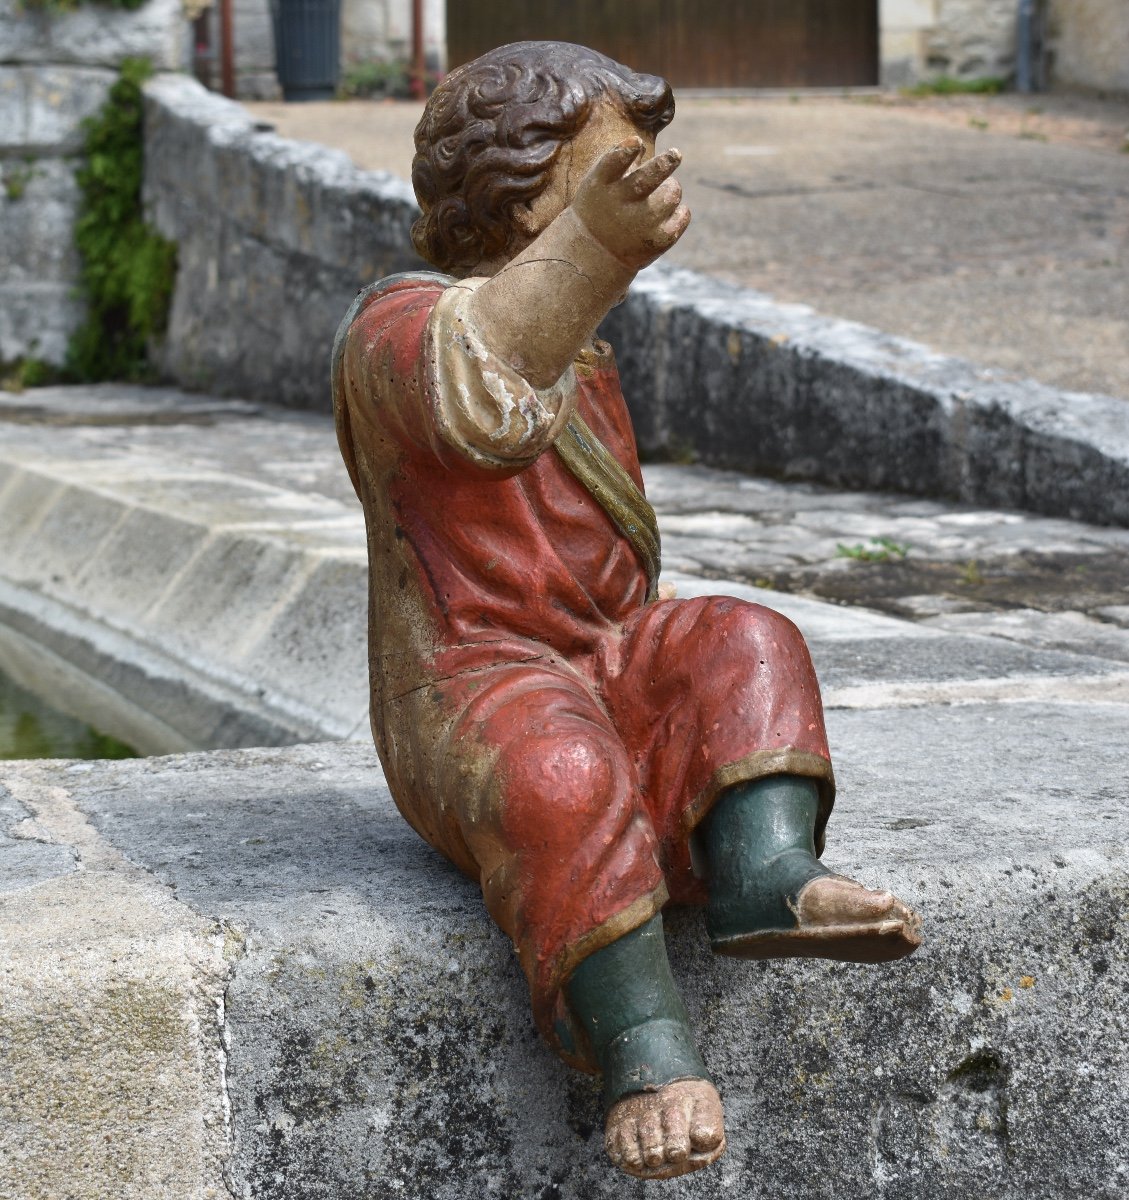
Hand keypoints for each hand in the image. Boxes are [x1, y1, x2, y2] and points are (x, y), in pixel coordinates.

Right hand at [571, 137, 690, 270]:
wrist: (595, 251)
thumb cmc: (601, 204)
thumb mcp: (600, 181)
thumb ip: (619, 159)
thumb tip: (638, 143)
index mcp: (602, 185)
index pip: (612, 165)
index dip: (624, 153)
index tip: (635, 142)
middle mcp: (620, 206)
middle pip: (646, 180)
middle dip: (664, 164)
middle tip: (676, 154)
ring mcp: (641, 225)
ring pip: (672, 192)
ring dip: (670, 188)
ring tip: (657, 197)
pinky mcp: (659, 241)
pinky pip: (684, 214)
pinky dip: (679, 211)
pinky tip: (665, 215)